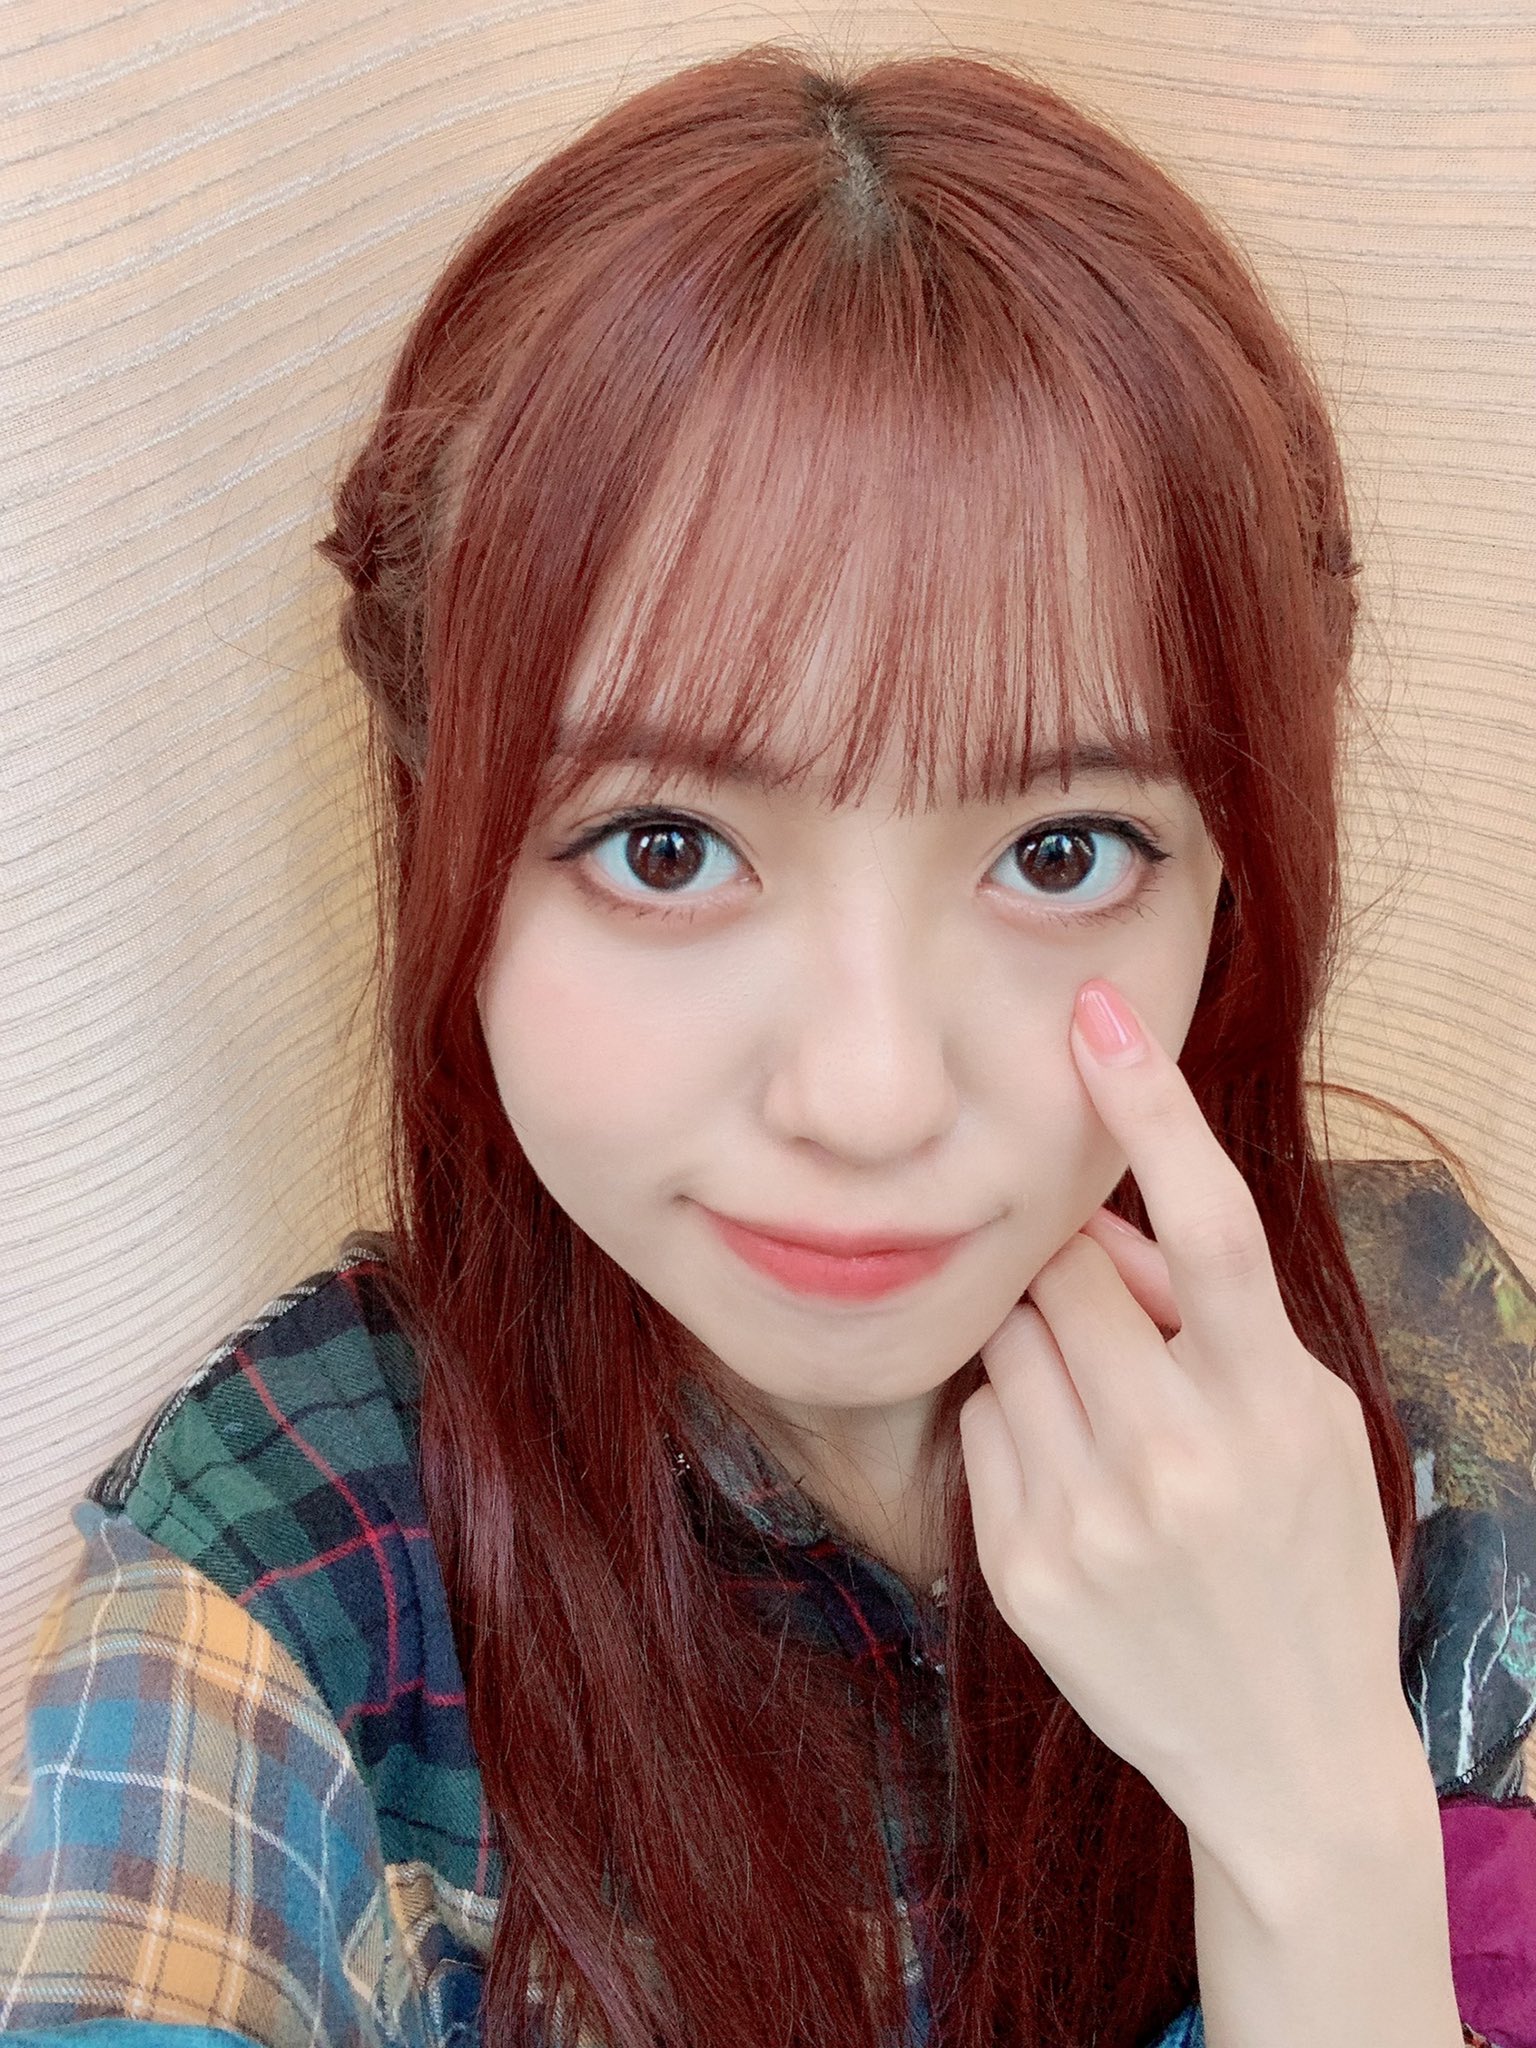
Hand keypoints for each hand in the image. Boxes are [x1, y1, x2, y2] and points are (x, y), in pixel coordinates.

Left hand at [957, 978, 1422, 1877]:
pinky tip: (1075, 1492)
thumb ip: (1220, 1317)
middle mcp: (1179, 1456)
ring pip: (1010, 1342)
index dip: (1155, 1108)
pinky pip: (979, 1427)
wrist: (1287, 1756)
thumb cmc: (1307, 1564)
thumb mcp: (1309, 1425)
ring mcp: (1094, 1518)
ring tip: (1106, 1428)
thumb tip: (1115, 1227)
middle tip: (1118, 1336)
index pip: (1211, 1224)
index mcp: (1271, 1403)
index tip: (1099, 1017)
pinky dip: (1013, 1430)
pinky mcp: (1024, 1570)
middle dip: (1077, 1278)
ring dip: (1043, 1351)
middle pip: (1069, 1275)